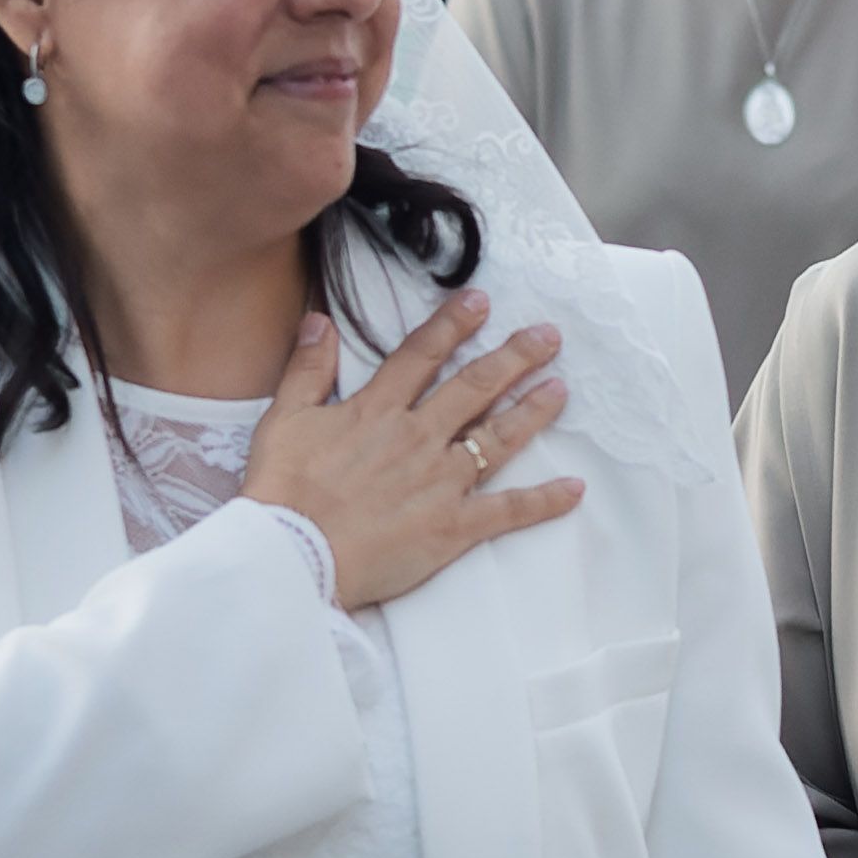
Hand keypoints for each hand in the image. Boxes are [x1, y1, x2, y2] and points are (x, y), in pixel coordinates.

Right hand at [229, 290, 576, 610]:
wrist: (292, 556)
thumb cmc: (282, 493)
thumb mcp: (283, 420)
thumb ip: (306, 369)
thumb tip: (319, 320)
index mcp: (377, 411)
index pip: (423, 356)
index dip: (453, 325)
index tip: (482, 301)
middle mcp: (418, 438)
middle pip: (475, 388)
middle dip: (515, 357)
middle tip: (549, 336)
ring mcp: (441, 482)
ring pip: (498, 438)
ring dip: (533, 411)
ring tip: (561, 389)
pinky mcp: (453, 527)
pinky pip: (508, 510)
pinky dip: (544, 501)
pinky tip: (574, 489)